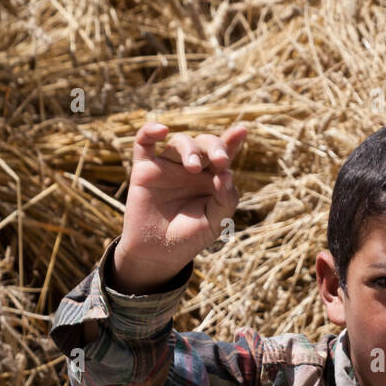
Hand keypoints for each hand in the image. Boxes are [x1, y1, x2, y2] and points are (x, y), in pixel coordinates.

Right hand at [114, 121, 247, 288]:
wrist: (158, 254)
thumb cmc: (189, 239)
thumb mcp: (215, 223)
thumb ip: (225, 199)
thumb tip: (226, 172)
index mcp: (211, 179)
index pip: (223, 155)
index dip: (232, 141)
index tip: (242, 130)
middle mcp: (190, 168)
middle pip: (204, 143)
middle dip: (214, 147)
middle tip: (219, 161)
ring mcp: (167, 167)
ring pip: (179, 142)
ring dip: (189, 149)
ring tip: (193, 168)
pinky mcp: (145, 169)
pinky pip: (144, 143)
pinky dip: (150, 131)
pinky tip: (162, 130)